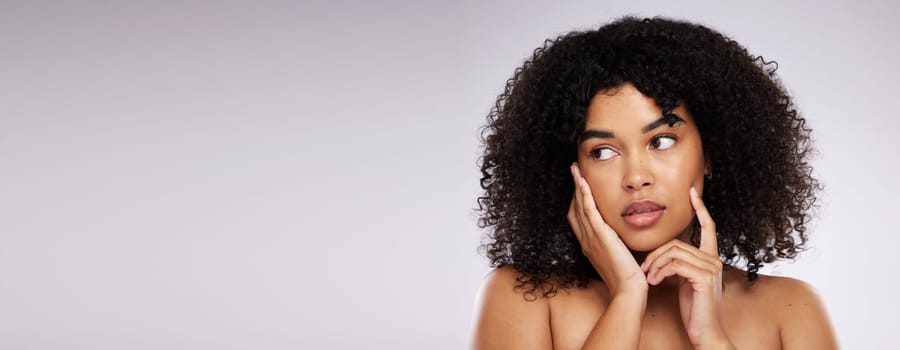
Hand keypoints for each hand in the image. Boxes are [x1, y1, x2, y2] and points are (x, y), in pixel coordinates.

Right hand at [568, 163, 646, 296]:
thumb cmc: (628, 278)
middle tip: (574, 171)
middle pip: (575, 208)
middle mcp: (586, 239)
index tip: (580, 186)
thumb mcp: (620, 258)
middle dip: (574, 188)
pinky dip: (584, 194)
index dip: (577, 200)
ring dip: (577, 185)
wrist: (628, 290)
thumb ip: (618, 245)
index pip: (579, 217)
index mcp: (590, 245)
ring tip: (575, 170)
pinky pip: (588, 210)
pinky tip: (583, 181)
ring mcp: (591, 237)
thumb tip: (623, 236)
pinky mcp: (600, 235)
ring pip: (579, 206)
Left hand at [640, 187, 733, 348]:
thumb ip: (678, 264)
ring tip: (649, 278)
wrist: (705, 332)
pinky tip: (655, 283)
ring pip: (673, 252)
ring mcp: (711, 269)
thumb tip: (661, 253)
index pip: (709, 227)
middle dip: (655, 254)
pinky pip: (675, 264)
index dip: (701, 209)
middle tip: (645, 270)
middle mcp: (714, 260)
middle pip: (677, 242)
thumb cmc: (693, 308)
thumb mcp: (684, 280)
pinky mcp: (704, 278)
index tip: (692, 193)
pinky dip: (660, 272)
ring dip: (655, 265)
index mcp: (710, 258)